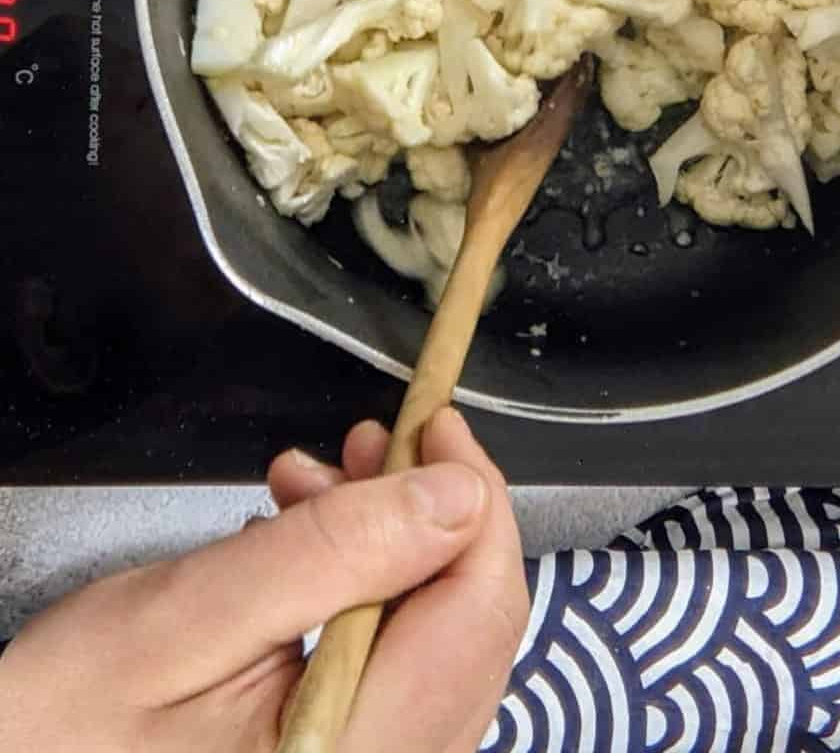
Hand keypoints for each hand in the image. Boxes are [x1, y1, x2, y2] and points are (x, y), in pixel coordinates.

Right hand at [0, 408, 529, 752]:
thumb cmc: (57, 730)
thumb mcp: (185, 617)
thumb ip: (331, 554)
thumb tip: (455, 493)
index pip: (476, 613)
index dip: (474, 498)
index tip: (434, 424)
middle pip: (471, 631)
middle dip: (428, 514)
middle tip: (365, 444)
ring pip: (438, 648)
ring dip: (392, 548)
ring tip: (311, 489)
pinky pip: (396, 677)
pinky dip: (367, 598)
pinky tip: (306, 556)